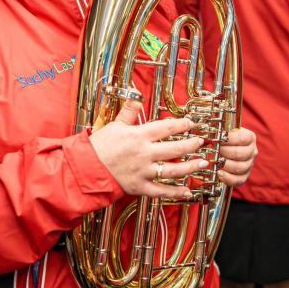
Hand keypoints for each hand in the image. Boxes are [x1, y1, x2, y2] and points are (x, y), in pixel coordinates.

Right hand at [89, 100, 207, 198]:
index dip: (183, 125)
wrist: (85, 169)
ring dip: (191, 167)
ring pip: (173, 170)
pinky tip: (187, 190)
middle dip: (192, 145)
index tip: (192, 123)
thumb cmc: (98, 146)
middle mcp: (144, 153)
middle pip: (175, 148)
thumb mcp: (114, 125)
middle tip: (202, 142)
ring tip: (203, 163)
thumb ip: (128, 111)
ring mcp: (143, 171)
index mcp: (139, 135)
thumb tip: (135, 95)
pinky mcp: (139, 187)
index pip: (167, 128)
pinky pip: (161, 191)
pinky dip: (175, 192)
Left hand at [216, 127, 256, 186]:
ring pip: (239, 167)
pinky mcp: (244, 176)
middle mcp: (252, 151)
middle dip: (224, 152)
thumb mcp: (222, 130)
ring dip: (225, 165)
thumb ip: (214, 127)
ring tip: (214, 162)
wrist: (225, 150)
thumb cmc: (222, 138)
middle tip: (212, 150)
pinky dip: (228, 178)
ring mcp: (249, 165)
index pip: (242, 138)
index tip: (217, 138)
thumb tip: (200, 125)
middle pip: (240, 154)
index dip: (229, 139)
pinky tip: (219, 173)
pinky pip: (238, 180)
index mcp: (250, 137)